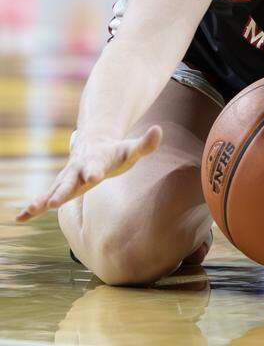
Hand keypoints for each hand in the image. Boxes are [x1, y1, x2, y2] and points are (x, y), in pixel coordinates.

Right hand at [16, 126, 162, 221]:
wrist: (94, 144)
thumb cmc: (117, 151)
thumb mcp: (132, 148)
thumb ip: (146, 143)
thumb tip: (159, 130)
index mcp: (95, 161)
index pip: (95, 167)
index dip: (94, 171)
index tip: (93, 177)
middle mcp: (77, 170)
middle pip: (69, 181)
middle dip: (61, 192)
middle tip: (54, 203)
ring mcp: (67, 178)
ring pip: (52, 190)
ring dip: (41, 201)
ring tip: (29, 212)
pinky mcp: (61, 187)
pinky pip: (45, 197)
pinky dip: (32, 206)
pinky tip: (20, 218)